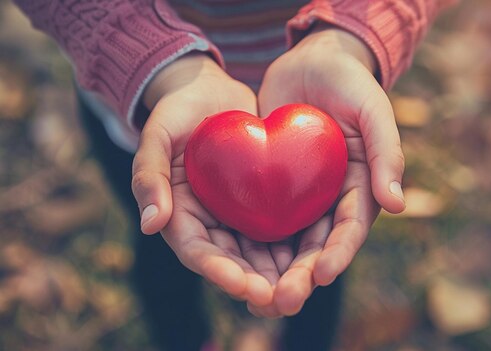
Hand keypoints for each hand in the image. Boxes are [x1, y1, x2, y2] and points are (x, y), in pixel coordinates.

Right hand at [131, 53, 279, 306]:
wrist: (209, 90)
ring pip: (259, 252)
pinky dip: (295, 243)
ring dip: (280, 273)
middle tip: (283, 298)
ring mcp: (236, 214)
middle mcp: (209, 222)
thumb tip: (150, 224)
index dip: (220, 272)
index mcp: (180, 215)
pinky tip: (318, 253)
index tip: (245, 286)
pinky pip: (279, 225)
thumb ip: (149, 174)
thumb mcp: (157, 134)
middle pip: (233, 262)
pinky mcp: (260, 200)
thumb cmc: (177, 110)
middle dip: (257, 283)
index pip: (198, 252)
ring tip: (304, 287)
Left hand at [250, 25, 405, 316]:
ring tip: (255, 296)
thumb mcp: (373, 109)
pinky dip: (250, 241)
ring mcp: (302, 195)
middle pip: (317, 245)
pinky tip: (232, 260)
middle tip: (283, 300)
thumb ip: (387, 153)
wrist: (311, 62)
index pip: (351, 228)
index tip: (321, 273)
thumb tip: (397, 205)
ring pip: (288, 241)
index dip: (339, 253)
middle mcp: (332, 199)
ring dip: (274, 271)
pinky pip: (262, 216)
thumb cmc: (350, 82)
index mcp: (361, 188)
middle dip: (302, 275)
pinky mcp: (274, 185)